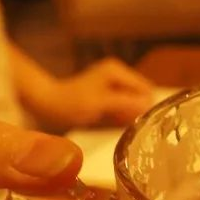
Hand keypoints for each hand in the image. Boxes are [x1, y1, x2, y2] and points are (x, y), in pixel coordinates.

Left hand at [31, 58, 154, 129]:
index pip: (147, 89)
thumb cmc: (72, 102)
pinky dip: (124, 118)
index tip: (143, 123)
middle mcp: (119, 75)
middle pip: (142, 96)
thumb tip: (150, 105)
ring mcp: (114, 86)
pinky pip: (125, 108)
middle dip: (140, 111)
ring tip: (124, 127)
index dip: (148, 105)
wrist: (48, 104)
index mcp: (118, 71)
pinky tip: (117, 126)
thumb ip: (126, 103)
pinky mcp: (110, 97)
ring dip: (132, 116)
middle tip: (133, 128)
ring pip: (135, 104)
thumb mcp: (101, 103)